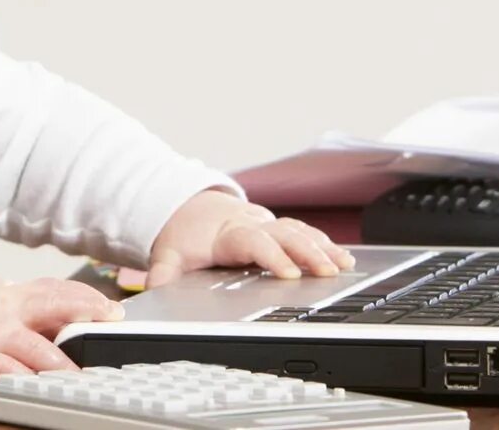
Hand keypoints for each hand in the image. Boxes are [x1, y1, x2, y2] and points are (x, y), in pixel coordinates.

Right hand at [0, 277, 124, 389]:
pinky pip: (4, 371)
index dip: (88, 295)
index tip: (112, 308)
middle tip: (110, 321)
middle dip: (84, 312)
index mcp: (15, 295)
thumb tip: (72, 314)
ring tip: (80, 371)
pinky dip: (22, 378)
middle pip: (53, 305)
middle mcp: (9, 312)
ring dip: (60, 360)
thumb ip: (31, 305)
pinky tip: (38, 386)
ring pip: (34, 346)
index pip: (57, 288)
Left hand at [145, 190, 355, 287]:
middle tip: (327, 271)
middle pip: (284, 234)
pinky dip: (325, 243)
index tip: (288, 273)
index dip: (271, 256)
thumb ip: (163, 274)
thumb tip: (155, 289)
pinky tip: (343, 258)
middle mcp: (252, 224)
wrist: (191, 209)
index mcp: (227, 233)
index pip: (253, 242)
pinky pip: (305, 232)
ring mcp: (268, 224)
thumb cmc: (186, 237)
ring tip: (343, 264)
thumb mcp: (168, 255)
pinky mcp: (278, 228)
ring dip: (322, 247)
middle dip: (307, 252)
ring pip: (299, 231)